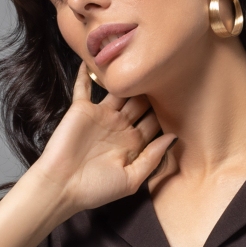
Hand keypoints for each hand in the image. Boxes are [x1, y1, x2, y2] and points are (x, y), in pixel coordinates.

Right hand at [30, 62, 175, 217]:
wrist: (62, 186)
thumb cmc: (97, 189)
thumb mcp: (132, 179)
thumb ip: (153, 158)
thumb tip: (174, 137)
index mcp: (134, 144)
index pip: (154, 122)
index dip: (166, 112)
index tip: (182, 98)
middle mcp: (120, 127)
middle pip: (140, 103)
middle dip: (152, 91)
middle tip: (166, 73)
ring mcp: (101, 116)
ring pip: (119, 92)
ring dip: (128, 79)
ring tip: (142, 59)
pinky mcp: (82, 109)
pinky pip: (84, 87)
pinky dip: (86, 73)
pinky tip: (95, 57)